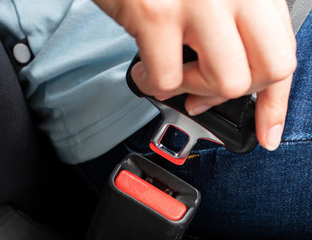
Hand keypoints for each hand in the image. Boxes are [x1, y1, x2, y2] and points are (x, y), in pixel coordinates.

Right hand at [94, 0, 296, 150]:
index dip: (275, 102)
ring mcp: (201, 1)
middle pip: (268, 71)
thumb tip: (222, 86)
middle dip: (230, 93)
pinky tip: (143, 70)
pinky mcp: (157, 13)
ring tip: (170, 72)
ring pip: (225, 82)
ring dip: (190, 88)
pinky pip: (168, 80)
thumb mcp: (211, 0)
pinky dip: (152, 85)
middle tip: (200, 92)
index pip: (283, 53)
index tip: (267, 130)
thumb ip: (230, 34)